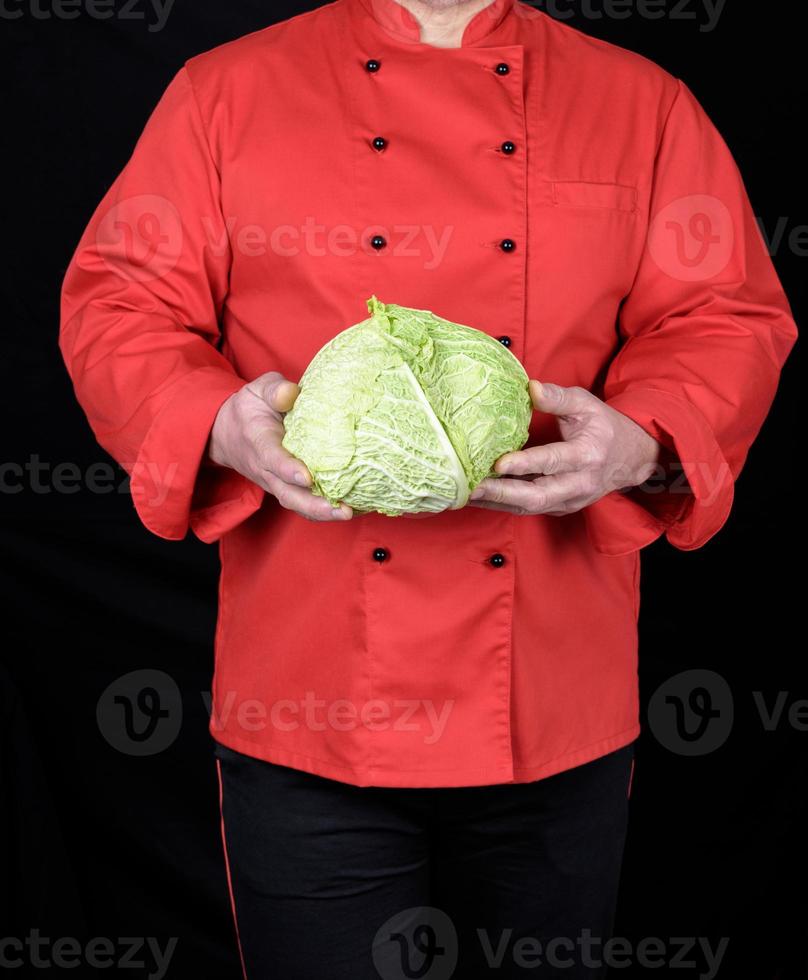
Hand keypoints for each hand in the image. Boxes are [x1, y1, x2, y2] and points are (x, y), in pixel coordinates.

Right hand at [208, 372, 352, 521]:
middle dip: (313, 505)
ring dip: (320, 512)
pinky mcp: (284, 488)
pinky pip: (301, 503)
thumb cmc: (250, 408)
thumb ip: (274, 389)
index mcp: (259, 441)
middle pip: (287, 493)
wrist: (227, 433)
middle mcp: (265, 468)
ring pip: (295, 502)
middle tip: (340, 510)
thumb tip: (292, 393)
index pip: (272, 458)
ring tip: (347, 514)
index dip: (288, 469)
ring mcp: (274, 482)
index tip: (307, 477)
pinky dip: (322, 511)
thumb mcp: (258, 389)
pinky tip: (347, 511)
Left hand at [469, 381, 660, 515]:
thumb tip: (529, 387)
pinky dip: (503, 504)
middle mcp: (579, 483)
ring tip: (465, 494)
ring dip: (496, 502)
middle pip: (537, 496)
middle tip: (470, 486)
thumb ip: (559, 397)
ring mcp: (570, 500)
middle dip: (502, 493)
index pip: (553, 462)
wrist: (632, 460)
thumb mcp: (587, 405)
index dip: (525, 464)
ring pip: (529, 508)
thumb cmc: (605, 427)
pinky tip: (480, 496)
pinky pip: (528, 509)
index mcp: (587, 455)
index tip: (498, 463)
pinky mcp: (560, 508)